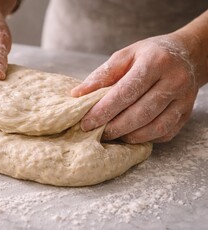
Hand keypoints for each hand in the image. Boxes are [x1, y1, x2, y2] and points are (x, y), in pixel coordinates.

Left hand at [71, 33, 207, 142]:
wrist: (188, 55)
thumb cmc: (150, 55)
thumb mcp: (125, 56)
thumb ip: (102, 75)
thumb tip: (77, 95)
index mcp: (155, 62)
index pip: (126, 92)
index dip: (104, 110)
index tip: (86, 122)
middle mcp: (174, 81)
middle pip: (140, 113)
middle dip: (114, 127)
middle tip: (96, 132)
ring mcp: (184, 100)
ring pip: (154, 127)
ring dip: (129, 135)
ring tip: (111, 134)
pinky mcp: (186, 114)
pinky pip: (165, 133)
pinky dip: (145, 138)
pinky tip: (130, 134)